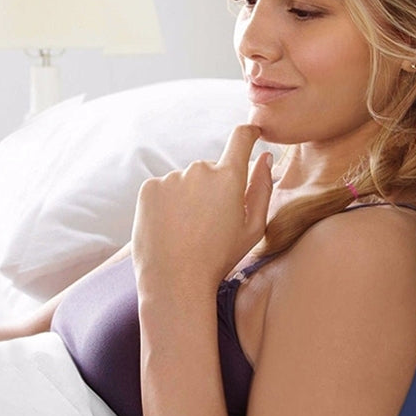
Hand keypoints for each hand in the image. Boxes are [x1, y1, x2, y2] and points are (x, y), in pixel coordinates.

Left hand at [132, 125, 273, 290]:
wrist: (175, 281)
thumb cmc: (219, 258)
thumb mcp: (253, 228)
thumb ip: (262, 188)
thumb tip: (266, 157)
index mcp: (229, 177)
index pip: (241, 138)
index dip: (248, 134)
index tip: (251, 134)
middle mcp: (199, 169)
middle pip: (211, 169)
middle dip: (213, 188)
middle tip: (210, 223)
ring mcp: (172, 177)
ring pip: (186, 180)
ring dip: (189, 197)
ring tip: (188, 231)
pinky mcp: (149, 188)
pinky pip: (164, 188)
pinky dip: (168, 203)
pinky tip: (170, 227)